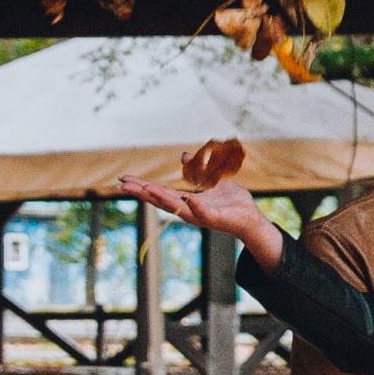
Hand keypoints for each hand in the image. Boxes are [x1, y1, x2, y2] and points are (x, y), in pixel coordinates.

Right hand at [116, 176, 281, 267]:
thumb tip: (183, 155)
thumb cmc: (231, 201)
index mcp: (185, 201)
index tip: (124, 179)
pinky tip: (186, 197)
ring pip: (177, 207)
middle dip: (142, 192)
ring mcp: (200, 215)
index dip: (142, 186)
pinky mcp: (215, 219)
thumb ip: (198, 169)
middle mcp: (188, 210)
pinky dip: (195, 205)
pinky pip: (203, 211)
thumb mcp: (212, 180)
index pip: (160, 192)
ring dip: (161, 198)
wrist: (251, 217)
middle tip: (123, 185)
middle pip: (161, 200)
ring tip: (144, 189)